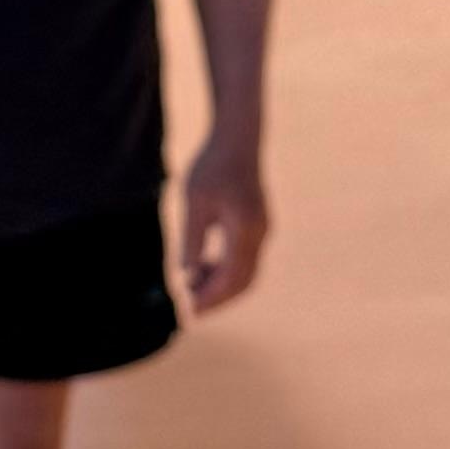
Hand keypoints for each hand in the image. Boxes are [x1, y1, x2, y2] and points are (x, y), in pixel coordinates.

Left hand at [177, 143, 267, 316]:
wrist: (238, 139)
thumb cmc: (212, 166)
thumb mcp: (193, 202)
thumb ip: (191, 239)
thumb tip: (186, 274)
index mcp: (244, 228)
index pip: (231, 277)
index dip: (212, 297)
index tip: (190, 308)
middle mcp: (260, 233)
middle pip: (244, 281)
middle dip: (218, 297)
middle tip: (191, 307)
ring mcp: (263, 229)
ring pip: (247, 272)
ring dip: (222, 284)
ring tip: (192, 287)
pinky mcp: (259, 225)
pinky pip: (247, 259)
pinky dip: (227, 270)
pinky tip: (204, 267)